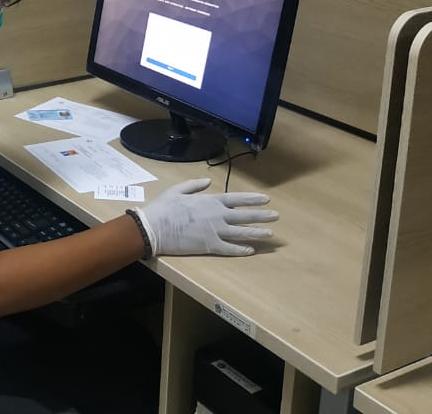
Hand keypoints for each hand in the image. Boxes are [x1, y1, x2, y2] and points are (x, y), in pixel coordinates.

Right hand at [135, 178, 276, 256]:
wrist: (155, 227)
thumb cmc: (165, 207)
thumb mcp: (178, 190)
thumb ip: (195, 185)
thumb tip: (209, 181)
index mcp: (211, 201)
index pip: (237, 199)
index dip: (253, 199)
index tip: (266, 199)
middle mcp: (218, 216)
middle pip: (245, 216)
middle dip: (262, 216)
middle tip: (276, 216)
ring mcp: (215, 232)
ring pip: (242, 233)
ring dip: (257, 233)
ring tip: (270, 234)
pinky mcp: (210, 246)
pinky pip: (230, 249)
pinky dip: (241, 250)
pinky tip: (250, 250)